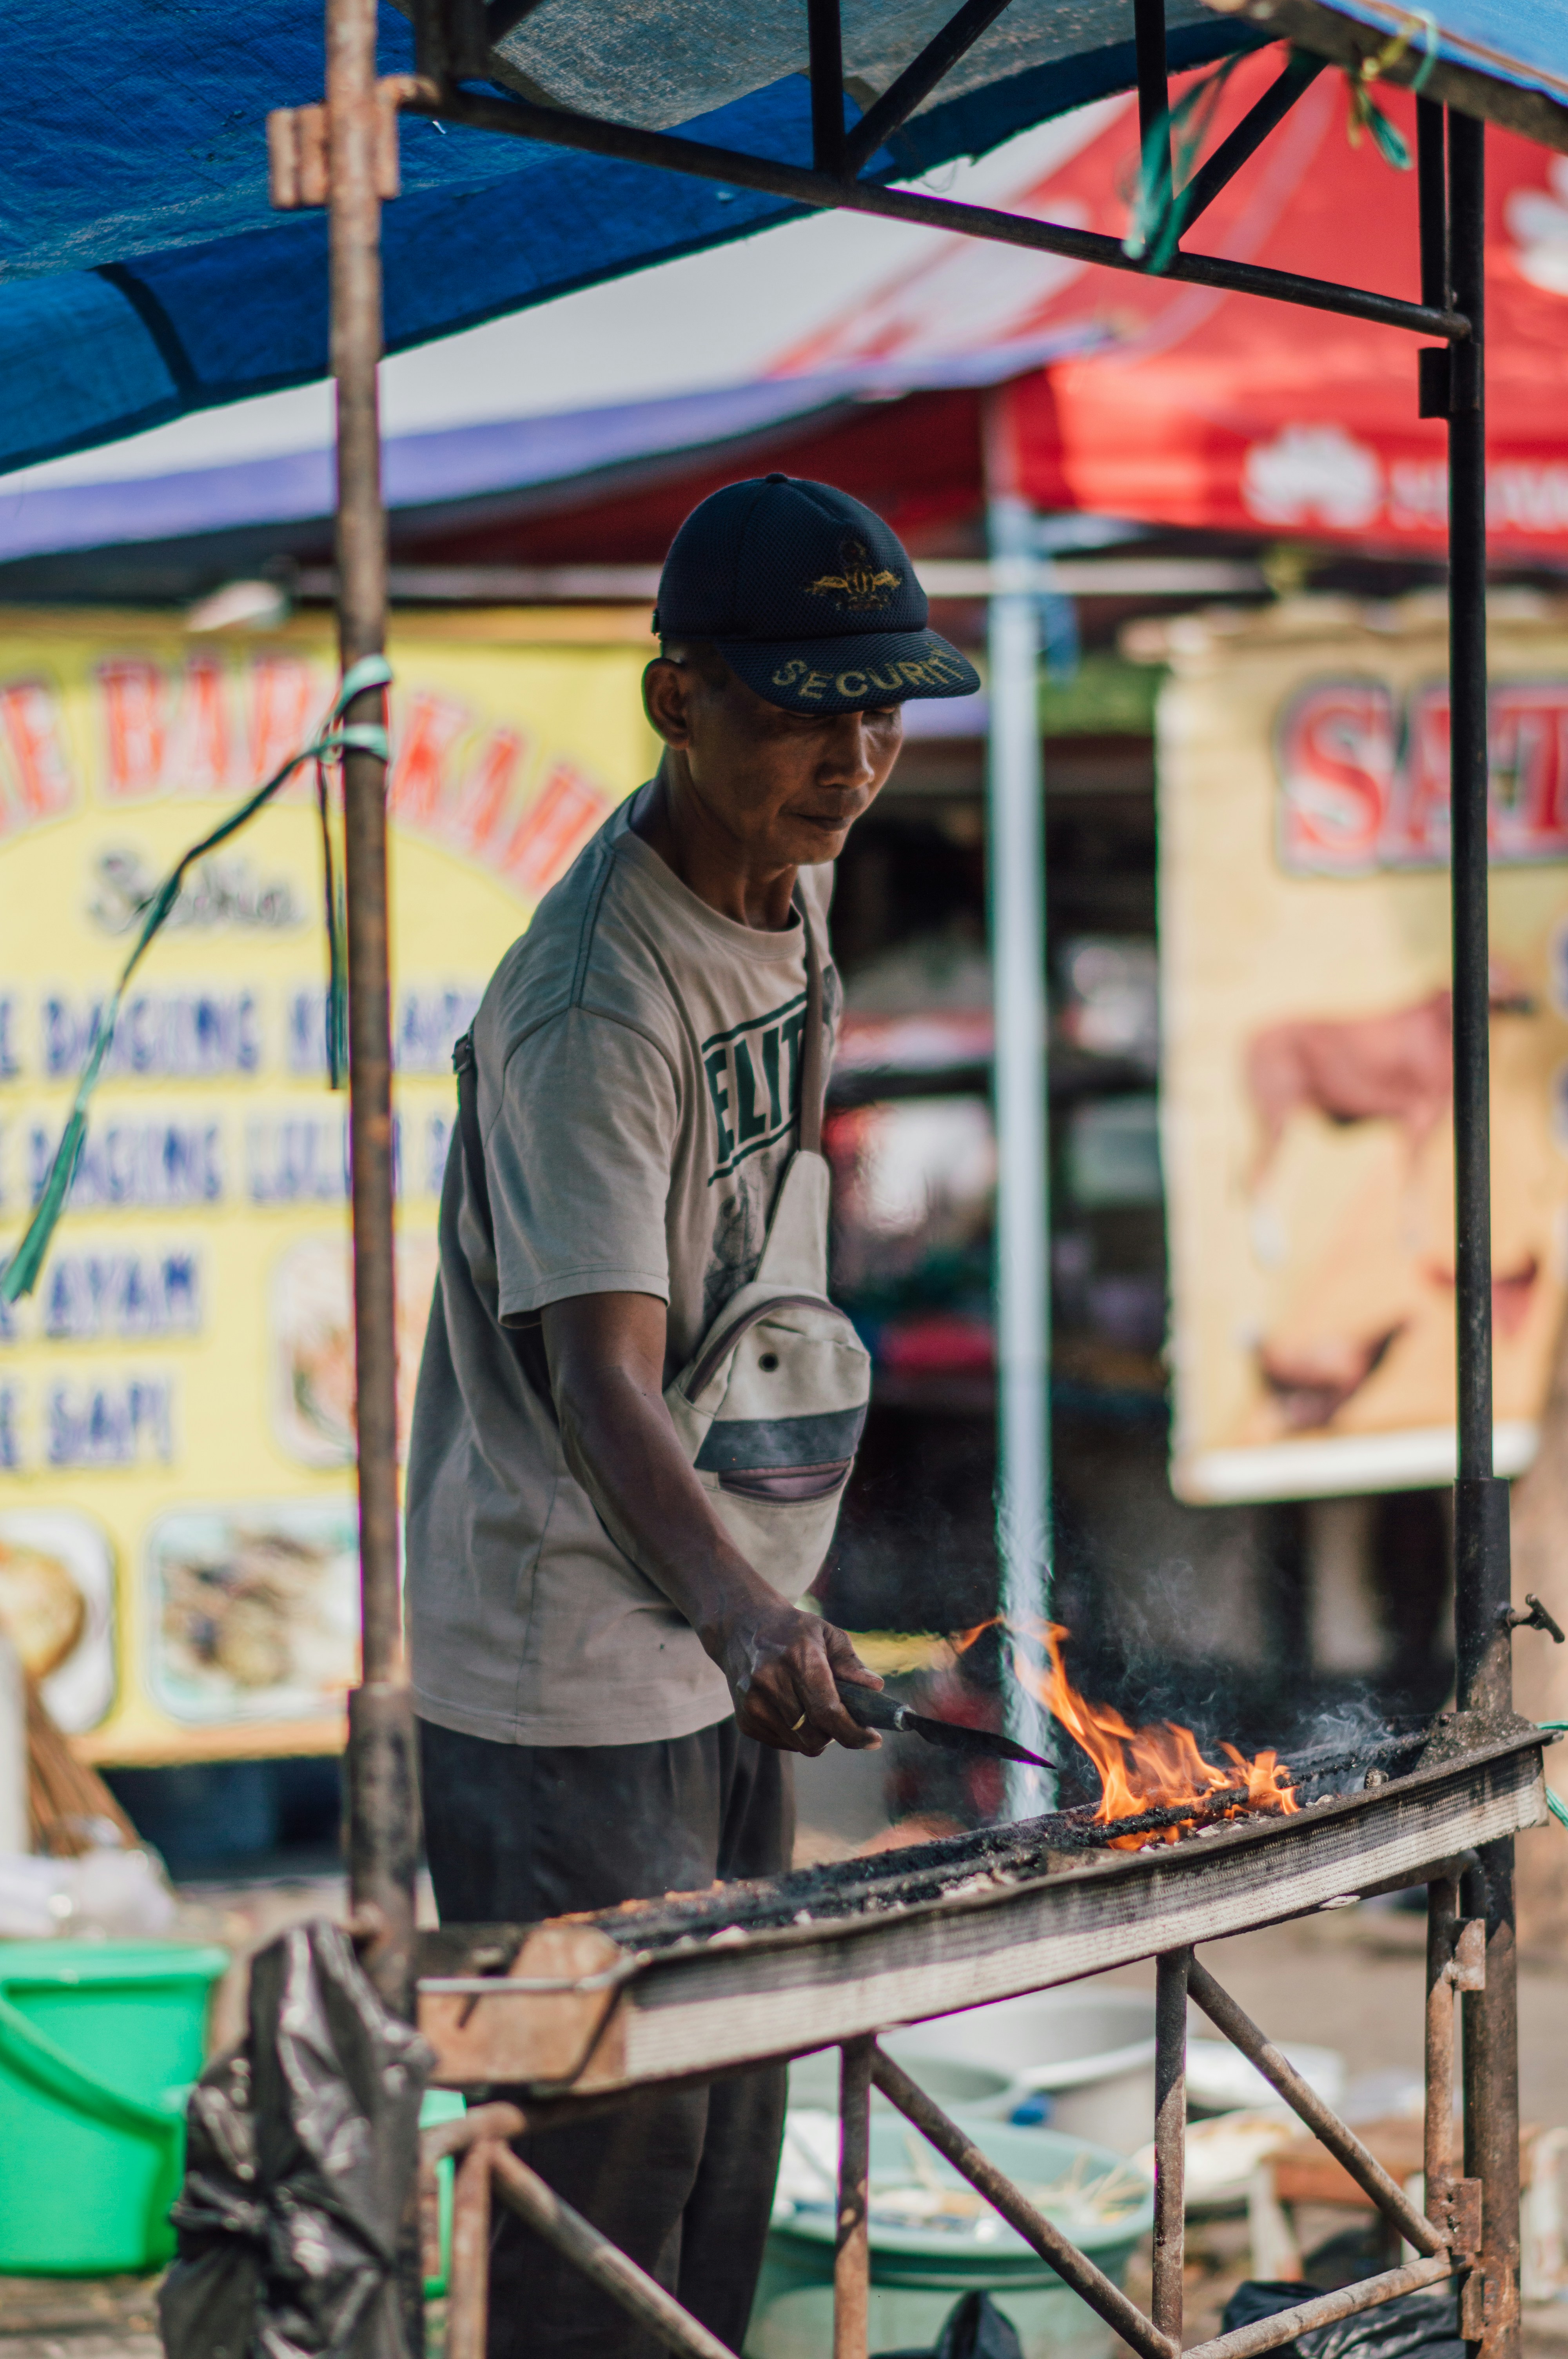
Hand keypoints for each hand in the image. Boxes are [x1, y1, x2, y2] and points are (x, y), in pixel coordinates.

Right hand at [719, 1602, 882, 1754]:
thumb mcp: (828, 1634)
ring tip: (817, 1708)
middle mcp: (770, 1681)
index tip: (874, 1740)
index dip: (853, 1732)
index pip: (827, 1710)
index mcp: (797, 1658)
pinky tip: (795, 1709)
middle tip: (844, 1717)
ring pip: (801, 1744)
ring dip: (818, 1735)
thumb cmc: (794, 1630)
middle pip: (815, 1735)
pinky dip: (797, 1735)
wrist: (743, 1626)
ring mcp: (753, 1703)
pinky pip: (784, 1743)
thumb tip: (875, 1689)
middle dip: (837, 1733)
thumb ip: (851, 1664)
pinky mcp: (745, 1719)